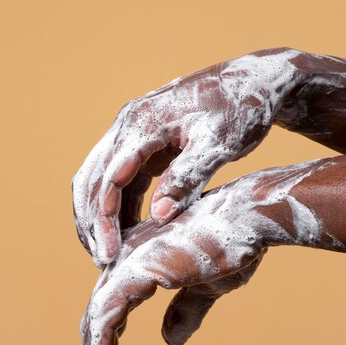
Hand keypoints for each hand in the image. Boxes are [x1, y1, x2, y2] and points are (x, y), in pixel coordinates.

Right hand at [72, 47, 305, 265]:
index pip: (109, 177)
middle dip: (92, 222)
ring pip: (100, 180)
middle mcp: (130, 125)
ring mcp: (135, 133)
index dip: (105, 219)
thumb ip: (188, 177)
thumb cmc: (241, 108)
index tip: (110, 255)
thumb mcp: (218, 145)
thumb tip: (160, 217)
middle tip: (102, 262)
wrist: (254, 83)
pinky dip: (118, 207)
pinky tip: (127, 233)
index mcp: (143, 123)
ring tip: (108, 254)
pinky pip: (121, 179)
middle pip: (93, 179)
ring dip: (100, 216)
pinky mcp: (146, 144)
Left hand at [80, 159, 330, 344]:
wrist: (248, 218)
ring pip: (97, 323)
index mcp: (142, 259)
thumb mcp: (208, 287)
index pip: (114, 307)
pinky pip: (105, 324)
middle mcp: (127, 259)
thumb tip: (169, 341)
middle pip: (100, 316)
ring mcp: (127, 264)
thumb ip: (186, 309)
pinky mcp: (133, 274)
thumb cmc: (234, 244)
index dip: (111, 343)